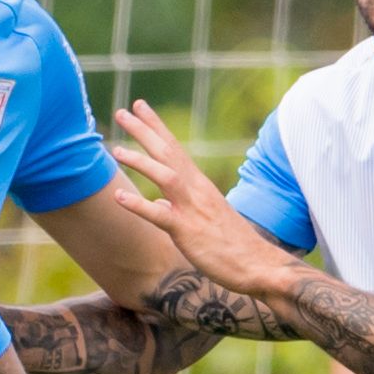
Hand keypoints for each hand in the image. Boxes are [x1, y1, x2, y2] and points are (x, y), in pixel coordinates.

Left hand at [108, 102, 304, 300]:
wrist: (258, 266)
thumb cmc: (233, 246)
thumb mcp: (206, 220)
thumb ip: (181, 209)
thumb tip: (161, 205)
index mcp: (200, 186)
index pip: (175, 149)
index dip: (156, 127)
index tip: (139, 107)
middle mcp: (197, 191)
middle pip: (169, 153)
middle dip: (145, 130)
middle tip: (124, 111)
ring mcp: (193, 210)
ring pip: (165, 176)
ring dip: (140, 161)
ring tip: (116, 150)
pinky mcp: (188, 232)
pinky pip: (160, 216)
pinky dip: (138, 205)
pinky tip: (118, 196)